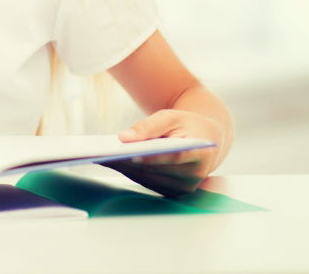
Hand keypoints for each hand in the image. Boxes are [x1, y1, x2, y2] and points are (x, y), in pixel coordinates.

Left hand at [102, 109, 221, 197]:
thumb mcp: (170, 116)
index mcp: (200, 153)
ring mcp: (184, 187)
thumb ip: (148, 126)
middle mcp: (194, 175)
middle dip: (130, 162)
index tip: (130, 154)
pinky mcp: (173, 191)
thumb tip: (124, 138)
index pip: (173, 157)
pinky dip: (131, 172)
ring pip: (149, 178)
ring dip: (126, 169)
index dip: (152, 157)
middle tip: (105, 154)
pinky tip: (113, 162)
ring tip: (103, 157)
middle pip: (157, 170)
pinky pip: (148, 182)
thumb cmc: (187, 124)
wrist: (205, 139)